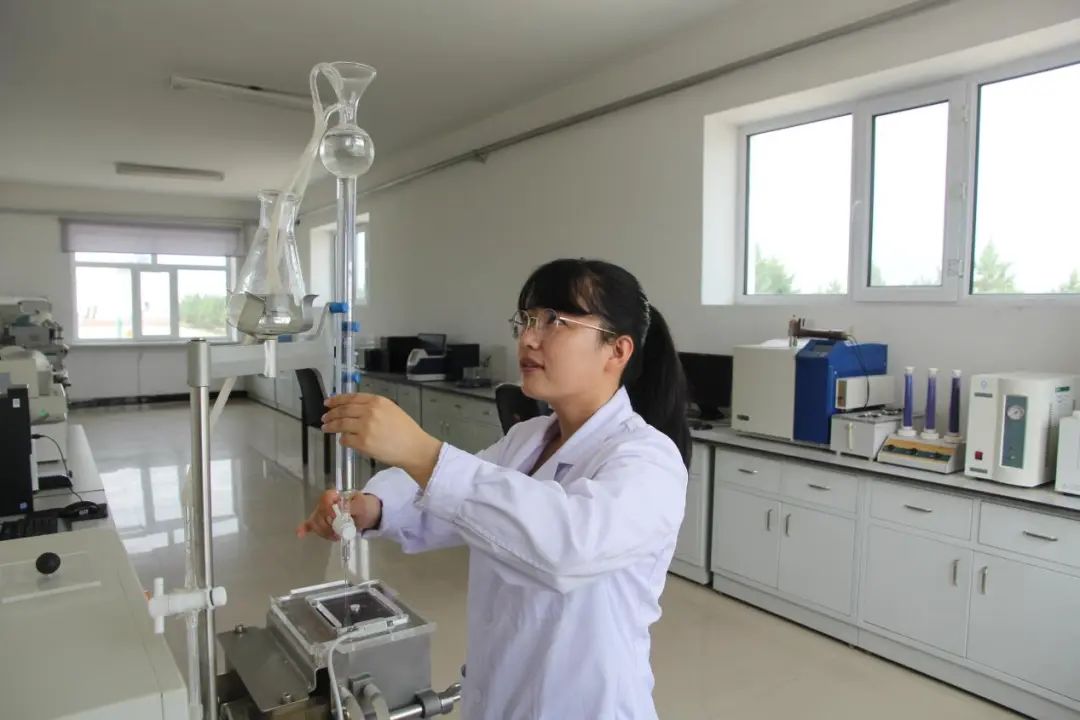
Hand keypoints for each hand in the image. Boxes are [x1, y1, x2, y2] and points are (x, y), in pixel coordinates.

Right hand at [296, 489, 382, 539]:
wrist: (368, 513)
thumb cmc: (365, 507)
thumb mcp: (362, 505)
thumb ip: (353, 507)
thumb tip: (343, 511)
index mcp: (336, 495)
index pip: (325, 499)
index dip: (328, 510)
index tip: (336, 520)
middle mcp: (326, 503)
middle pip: (319, 514)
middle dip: (328, 526)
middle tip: (340, 533)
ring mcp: (322, 513)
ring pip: (316, 523)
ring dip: (325, 533)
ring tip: (338, 537)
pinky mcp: (321, 522)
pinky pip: (310, 524)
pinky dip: (305, 528)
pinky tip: (300, 534)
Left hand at [321, 393, 442, 485]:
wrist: (414, 448)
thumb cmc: (406, 431)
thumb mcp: (392, 410)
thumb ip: (374, 407)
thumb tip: (354, 411)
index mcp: (378, 401)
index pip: (351, 397)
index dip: (337, 399)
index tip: (328, 402)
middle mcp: (370, 412)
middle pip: (343, 410)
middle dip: (331, 414)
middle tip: (325, 417)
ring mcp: (365, 427)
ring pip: (341, 424)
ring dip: (331, 426)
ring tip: (326, 428)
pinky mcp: (363, 443)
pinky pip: (346, 440)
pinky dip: (342, 440)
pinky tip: (342, 441)